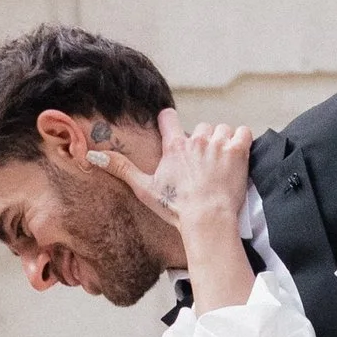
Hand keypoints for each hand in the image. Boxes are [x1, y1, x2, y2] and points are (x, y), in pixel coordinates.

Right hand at [112, 110, 251, 237]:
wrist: (207, 219)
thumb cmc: (176, 208)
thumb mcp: (144, 188)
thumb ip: (120, 168)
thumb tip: (93, 156)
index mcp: (174, 146)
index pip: (169, 117)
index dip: (171, 123)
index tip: (175, 135)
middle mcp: (196, 140)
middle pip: (200, 127)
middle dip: (202, 141)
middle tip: (203, 163)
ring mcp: (218, 144)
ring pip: (222, 130)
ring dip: (222, 142)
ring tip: (221, 163)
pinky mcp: (238, 152)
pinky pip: (243, 132)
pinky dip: (241, 141)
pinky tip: (237, 155)